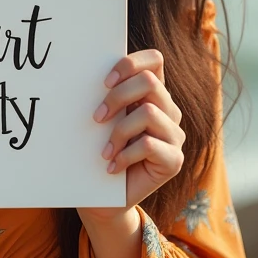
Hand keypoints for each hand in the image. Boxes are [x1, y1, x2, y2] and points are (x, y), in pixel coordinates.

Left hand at [78, 48, 184, 222]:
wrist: (102, 198)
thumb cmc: (97, 152)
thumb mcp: (101, 120)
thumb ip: (105, 96)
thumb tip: (83, 69)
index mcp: (152, 94)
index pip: (154, 60)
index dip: (131, 63)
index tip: (104, 82)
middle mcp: (168, 110)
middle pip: (150, 82)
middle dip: (118, 97)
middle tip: (96, 117)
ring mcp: (174, 135)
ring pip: (148, 112)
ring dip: (119, 131)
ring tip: (105, 150)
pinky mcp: (174, 160)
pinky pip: (149, 145)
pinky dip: (125, 155)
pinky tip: (112, 166)